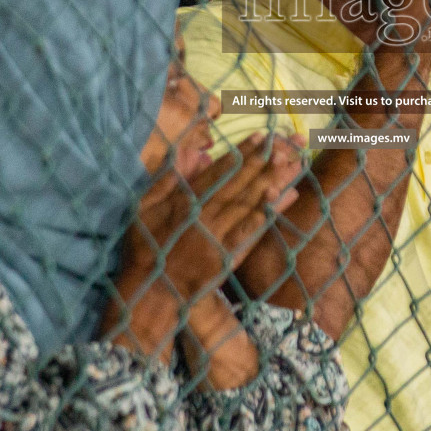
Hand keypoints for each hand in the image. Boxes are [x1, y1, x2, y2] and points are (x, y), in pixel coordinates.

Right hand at [125, 132, 303, 306]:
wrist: (151, 292)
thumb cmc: (145, 248)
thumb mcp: (144, 208)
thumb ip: (166, 179)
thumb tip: (187, 153)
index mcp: (186, 203)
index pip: (218, 174)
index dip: (240, 154)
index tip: (258, 137)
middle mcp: (205, 217)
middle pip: (238, 186)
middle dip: (260, 165)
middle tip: (281, 145)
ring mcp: (218, 239)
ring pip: (247, 206)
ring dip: (268, 184)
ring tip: (286, 166)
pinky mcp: (227, 259)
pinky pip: (250, 233)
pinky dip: (266, 216)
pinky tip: (280, 200)